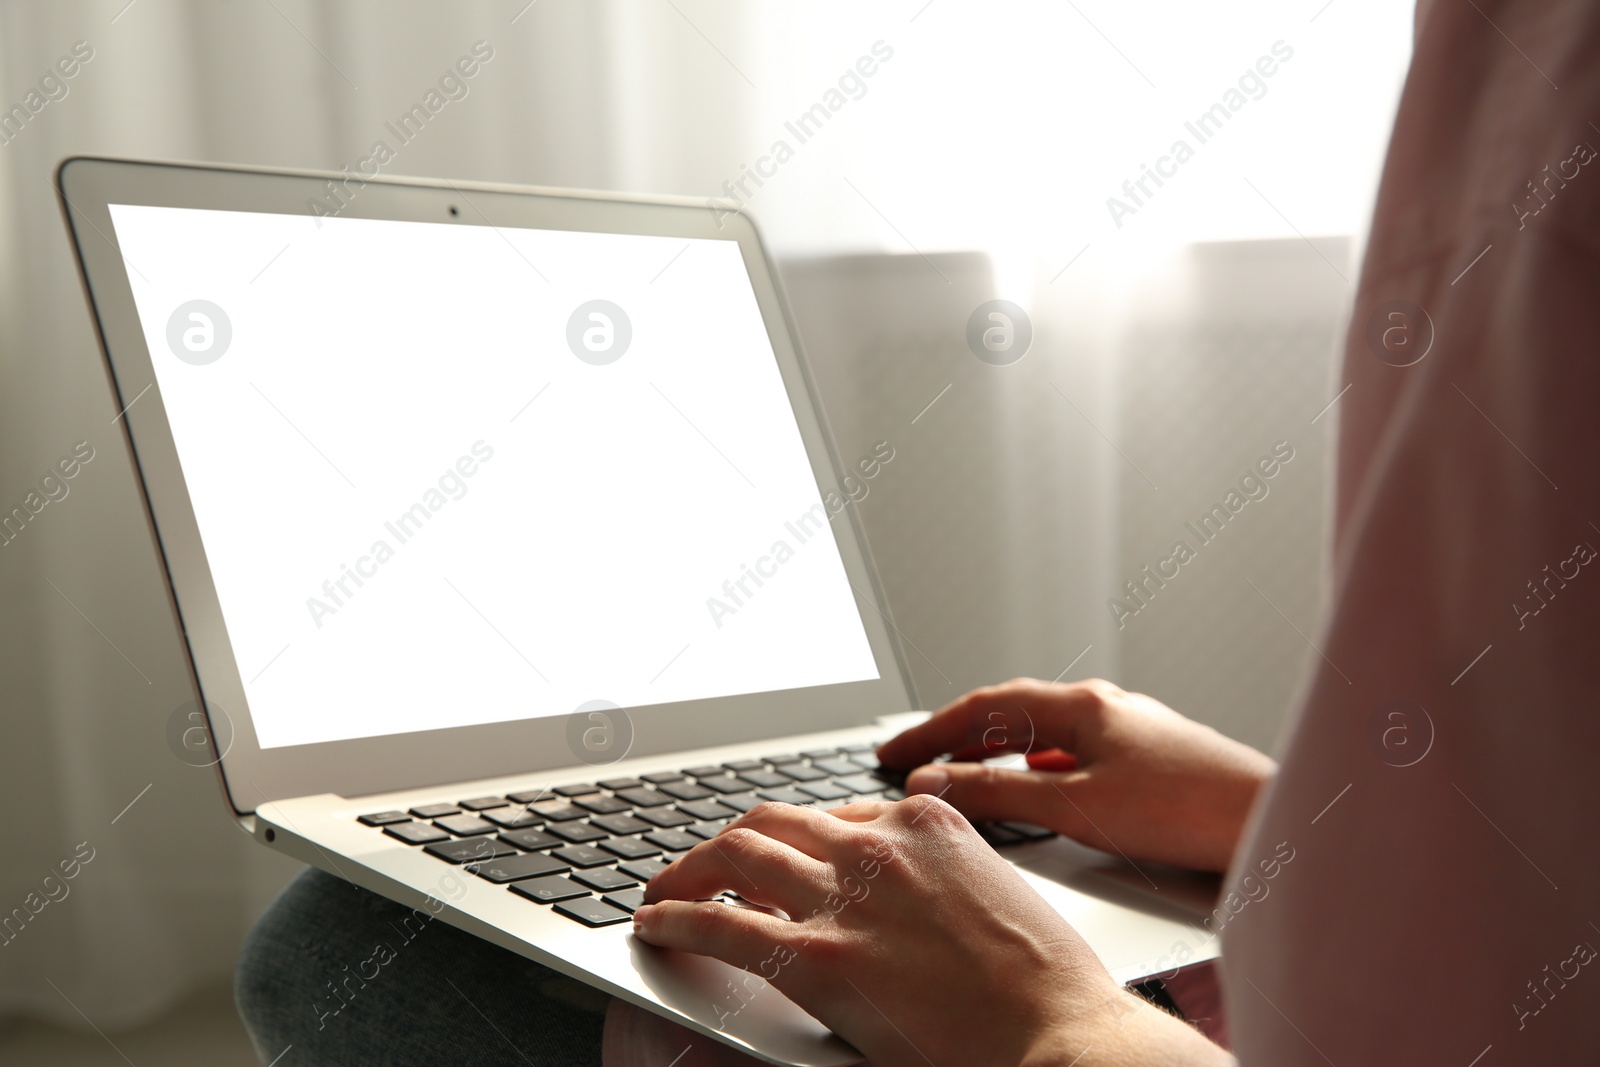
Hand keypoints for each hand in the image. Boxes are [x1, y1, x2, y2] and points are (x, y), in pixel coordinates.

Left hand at [633, 798, 1228, 1066]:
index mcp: (928, 823)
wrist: (1063, 1035)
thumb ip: (944, 877)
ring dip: (689, 870)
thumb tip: (911, 892)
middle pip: (774, 822)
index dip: (795, 838)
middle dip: (729, 841)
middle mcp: (877, 846)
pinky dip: (676, 920)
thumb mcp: (1001, 896)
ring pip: (736, 856)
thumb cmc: (1048, 983)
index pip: (833, 814)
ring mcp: (844, 897)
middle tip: (703, 864)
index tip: (777, 856)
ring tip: (665, 889)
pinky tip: (654, 927)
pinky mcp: (817, 956)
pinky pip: (722, 924)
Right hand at [877, 678, 1274, 871]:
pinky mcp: (1148, 762)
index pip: (985, 707)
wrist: (1269, 821)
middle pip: (1012, 714)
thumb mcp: (1077, 804)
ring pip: (1043, 736)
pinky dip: (1035, 770)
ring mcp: (1129, 733)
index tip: (893, 751)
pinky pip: (1072, 756)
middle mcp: (1105, 709)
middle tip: (914, 760)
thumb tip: (937, 780)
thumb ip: (1002, 792)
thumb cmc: (1188, 808)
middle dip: (956, 738)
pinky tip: (1034, 792)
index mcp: (1083, 705)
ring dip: (995, 754)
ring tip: (959, 776)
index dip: (931, 731)